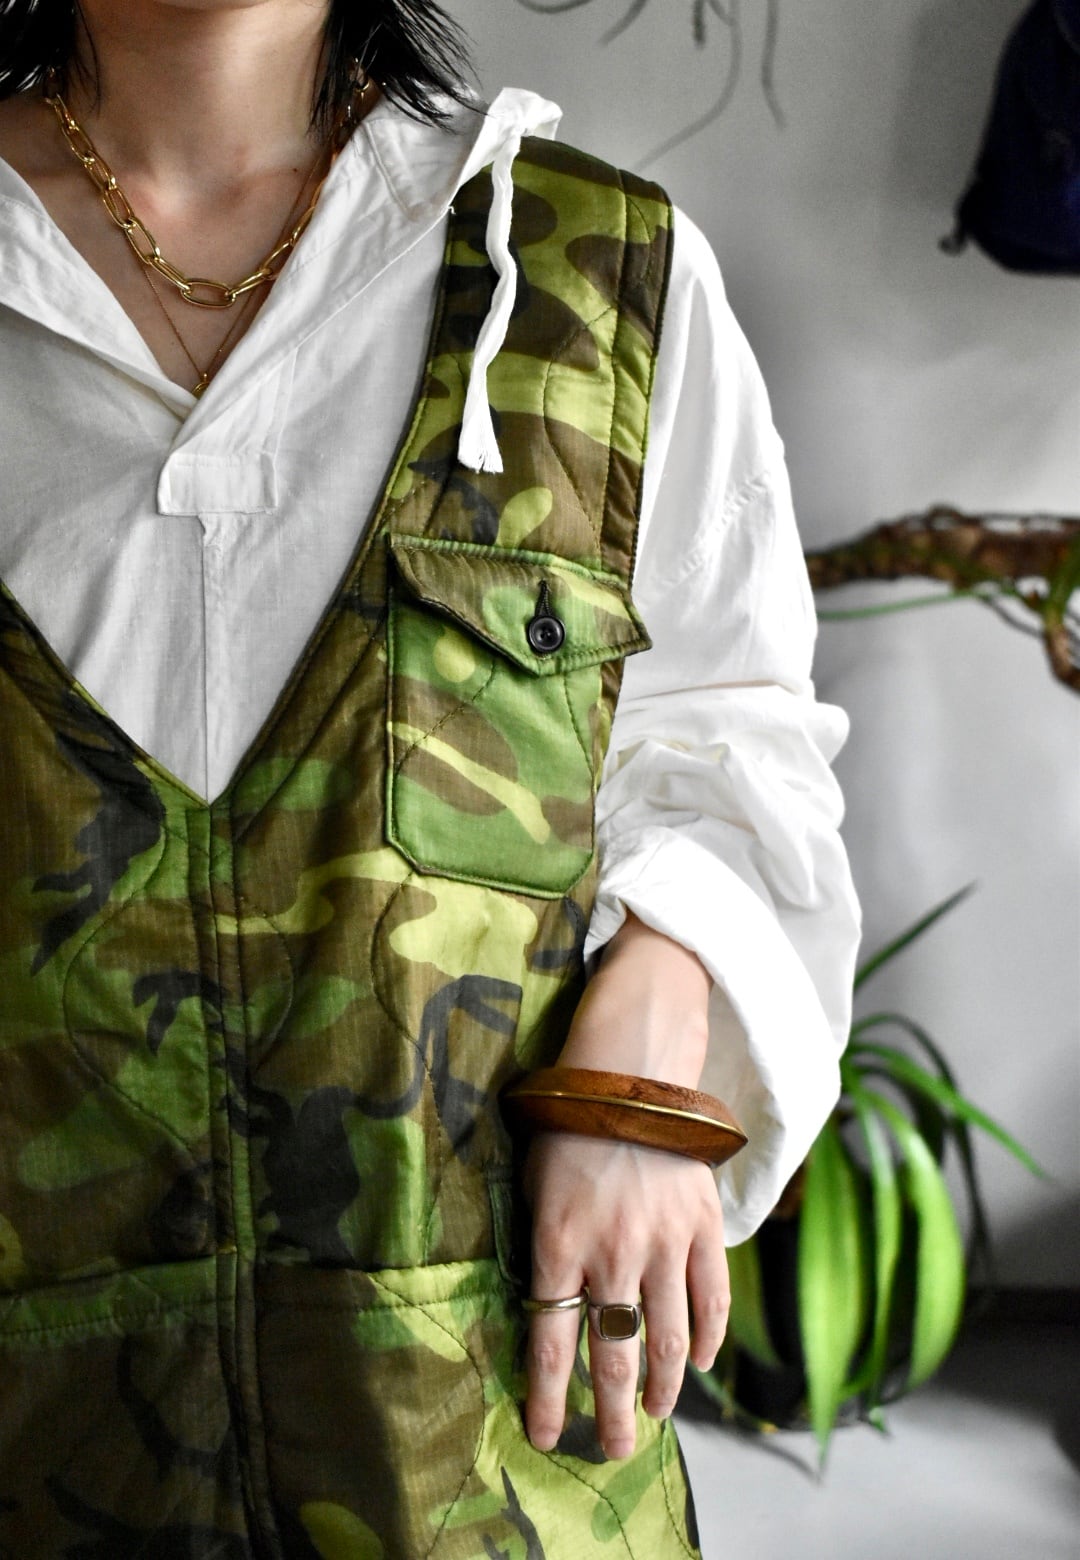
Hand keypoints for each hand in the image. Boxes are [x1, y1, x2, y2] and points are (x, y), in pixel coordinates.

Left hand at [521, 915, 729, 1459]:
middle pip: (615, 1357)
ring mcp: (664, 1245)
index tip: (550, 1434)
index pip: (551, 1343)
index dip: (550, 1398)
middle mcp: (613, 1255)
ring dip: (665, 1389)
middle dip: (614, 1414)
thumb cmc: (568, 1128)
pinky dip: (709, 1339)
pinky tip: (700, 1364)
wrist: (630, 1074)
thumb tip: (541, 1307)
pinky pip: (712, 1300)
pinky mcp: (703, 1229)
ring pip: (669, 1341)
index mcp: (560, 1245)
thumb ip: (541, 1248)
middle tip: (614, 1449)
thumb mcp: (533, 1185)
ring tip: (658, 1416)